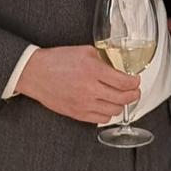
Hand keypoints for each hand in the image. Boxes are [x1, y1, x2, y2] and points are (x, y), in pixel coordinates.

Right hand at [15, 44, 139, 122]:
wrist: (35, 73)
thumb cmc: (56, 60)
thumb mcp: (83, 51)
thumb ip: (103, 58)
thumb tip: (117, 66)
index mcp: (93, 70)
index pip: (124, 82)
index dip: (135, 83)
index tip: (135, 81)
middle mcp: (90, 89)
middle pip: (123, 98)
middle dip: (133, 95)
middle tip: (134, 91)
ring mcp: (84, 104)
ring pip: (114, 111)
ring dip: (121, 105)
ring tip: (120, 98)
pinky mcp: (77, 113)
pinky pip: (100, 119)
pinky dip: (107, 113)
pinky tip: (106, 106)